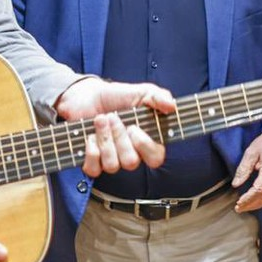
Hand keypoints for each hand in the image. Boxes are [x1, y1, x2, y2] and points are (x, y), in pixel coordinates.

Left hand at [56, 77, 174, 176]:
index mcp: (147, 142)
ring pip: (112, 166)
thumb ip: (159, 97)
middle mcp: (131, 155)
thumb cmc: (118, 96)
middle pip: (131, 162)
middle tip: (113, 117)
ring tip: (100, 120)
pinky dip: (90, 151)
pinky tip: (90, 136)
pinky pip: (94, 169)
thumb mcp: (142, 92)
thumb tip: (172, 106)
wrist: (89, 95)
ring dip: (104, 139)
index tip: (134, 127)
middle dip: (119, 137)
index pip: (155, 158)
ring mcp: (112, 160)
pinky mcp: (93, 162)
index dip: (145, 146)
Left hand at [232, 130, 261, 212]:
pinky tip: (255, 202)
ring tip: (244, 207)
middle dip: (250, 204)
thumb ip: (243, 168)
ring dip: (256, 205)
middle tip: (238, 208)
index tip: (239, 202)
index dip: (249, 198)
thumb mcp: (251, 152)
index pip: (259, 189)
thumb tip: (236, 184)